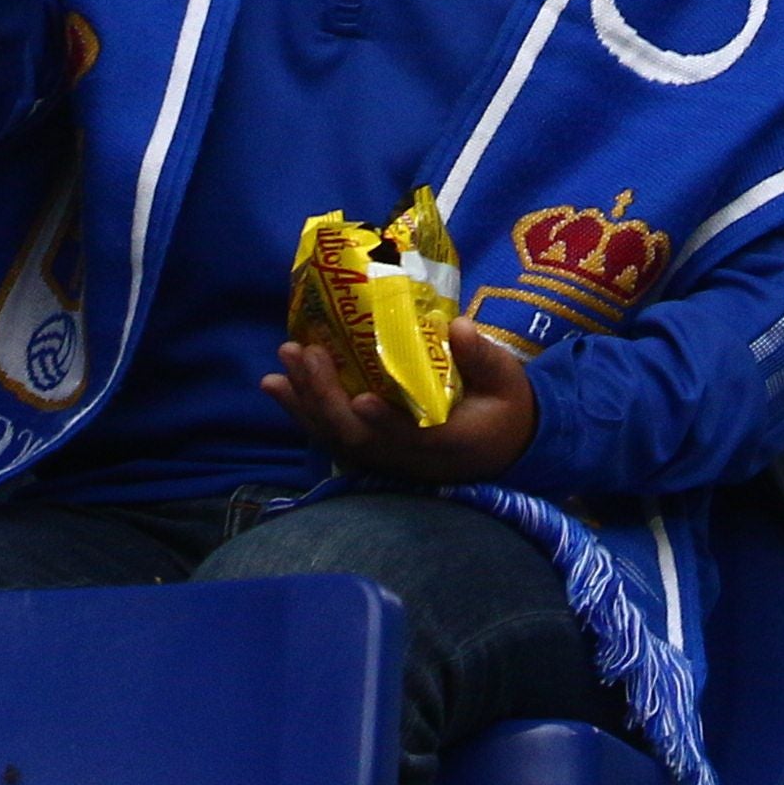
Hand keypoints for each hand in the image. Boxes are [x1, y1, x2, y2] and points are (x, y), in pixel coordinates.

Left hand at [265, 321, 539, 482]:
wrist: (502, 447)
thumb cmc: (504, 408)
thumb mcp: (507, 382)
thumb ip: (483, 358)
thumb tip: (457, 327)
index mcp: (449, 441)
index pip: (412, 438)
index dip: (385, 424)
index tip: (362, 399)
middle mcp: (410, 457)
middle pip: (359, 439)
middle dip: (326, 399)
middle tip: (304, 355)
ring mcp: (387, 458)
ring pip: (338, 440)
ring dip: (304, 405)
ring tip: (277, 371)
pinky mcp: (373, 450)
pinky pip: (332, 436)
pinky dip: (302, 413)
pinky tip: (276, 387)